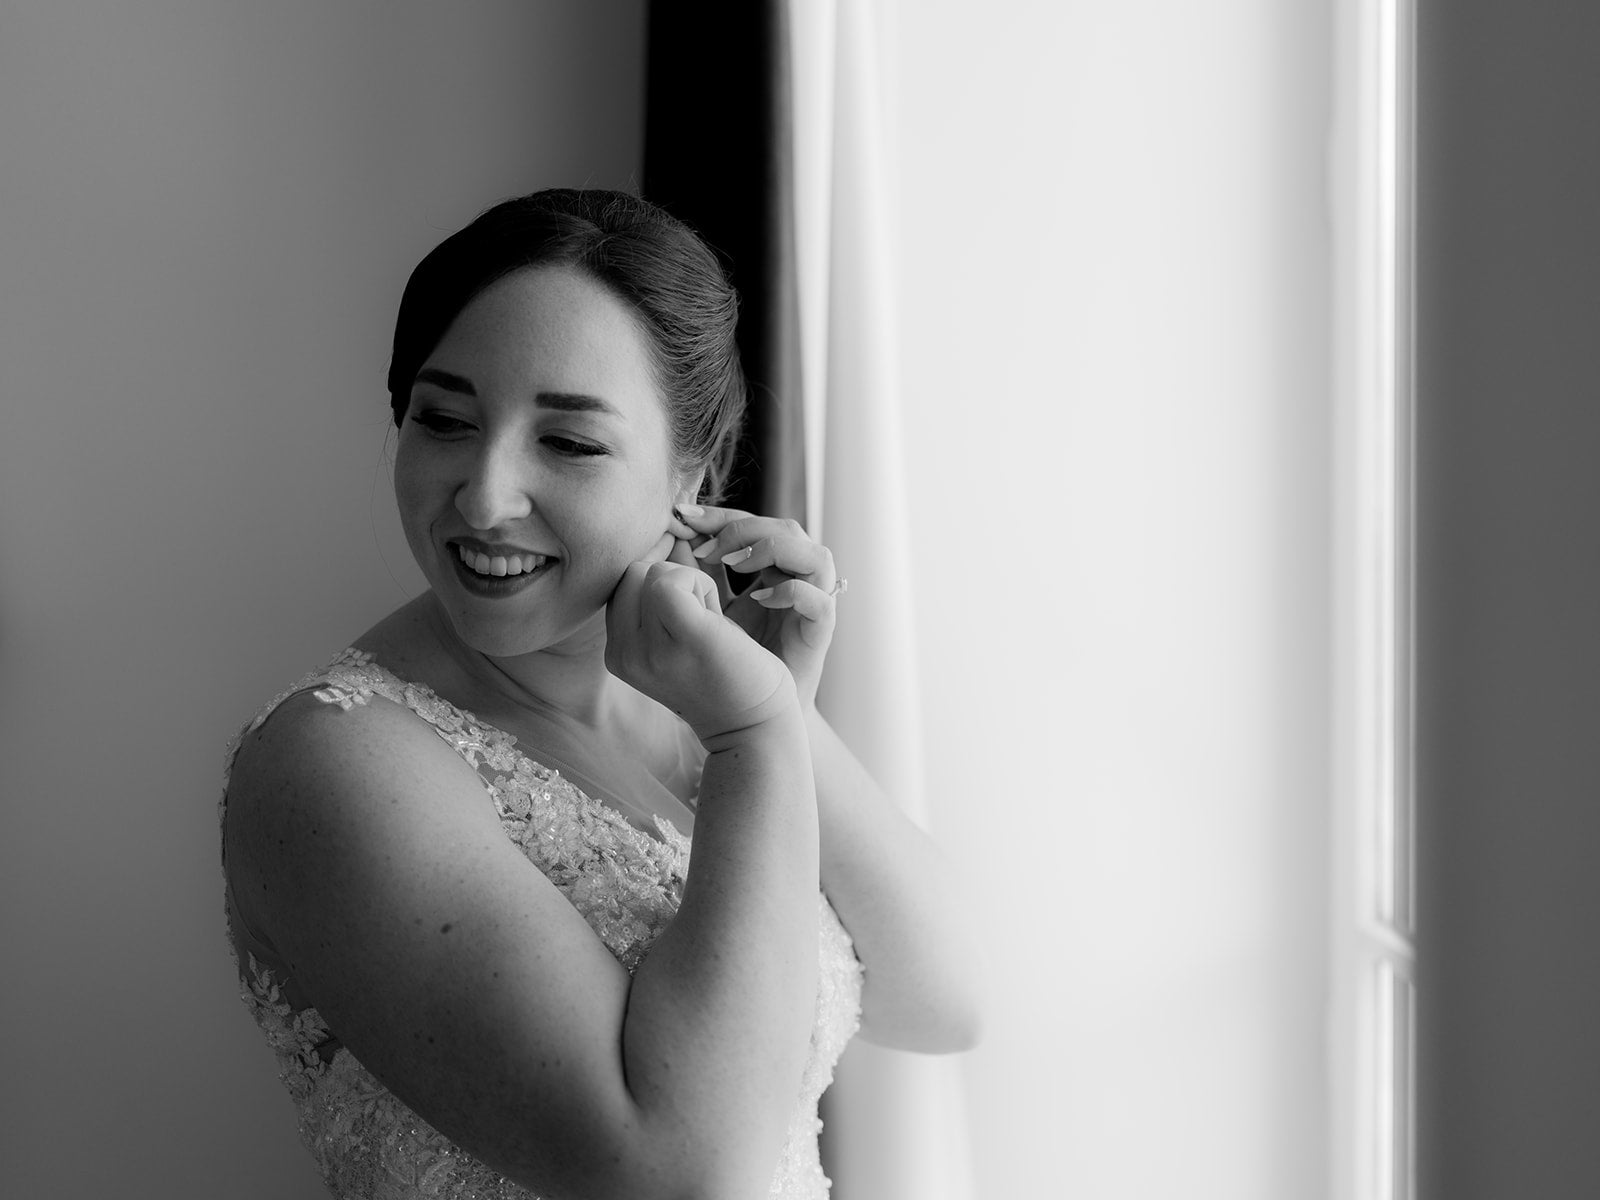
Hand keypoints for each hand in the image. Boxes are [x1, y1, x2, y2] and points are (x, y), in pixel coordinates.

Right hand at [605, 534, 794, 744]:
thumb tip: (673, 527)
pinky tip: (722, 621)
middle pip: (635, 571)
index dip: (661, 581)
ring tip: (712, 628)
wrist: (755, 727)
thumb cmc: (725, 675)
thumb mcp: (683, 631)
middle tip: (705, 624)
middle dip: (676, 581)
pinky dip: (705, 588)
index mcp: (617, 654)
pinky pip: (675, 577)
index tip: (691, 613)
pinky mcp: (685, 634)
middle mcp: (623, 655)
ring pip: (655, 570)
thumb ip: (667, 589)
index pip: (623, 583)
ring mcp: (650, 647)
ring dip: (694, 586)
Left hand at [671, 504, 839, 710]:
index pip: (750, 523)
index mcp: (768, 570)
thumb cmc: (727, 662)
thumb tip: (669, 536)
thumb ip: (689, 574)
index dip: (719, 517)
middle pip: (783, 529)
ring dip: (769, 550)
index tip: (682, 519)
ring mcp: (812, 604)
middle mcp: (796, 579)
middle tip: (704, 546)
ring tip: (732, 563)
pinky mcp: (820, 630)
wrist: (754, 717)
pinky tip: (758, 599)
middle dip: (739, 529)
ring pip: (812, 553)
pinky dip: (791, 591)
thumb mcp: (700, 611)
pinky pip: (818, 598)